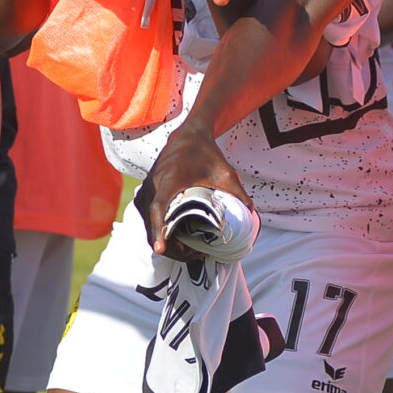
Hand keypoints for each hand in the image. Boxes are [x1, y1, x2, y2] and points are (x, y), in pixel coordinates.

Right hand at [141, 131, 251, 258]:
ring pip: (150, 228)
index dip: (159, 230)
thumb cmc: (205, 154)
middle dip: (173, 247)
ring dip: (167, 243)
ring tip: (192, 251)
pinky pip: (149, 223)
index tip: (160, 249)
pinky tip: (180, 241)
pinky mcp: (143, 199)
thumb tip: (250, 212)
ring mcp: (144, 195)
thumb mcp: (225, 171)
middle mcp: (152, 188)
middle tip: (197, 255)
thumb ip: (237, 191)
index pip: (158, 208)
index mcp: (169, 180)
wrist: (185, 138)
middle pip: (154, 227)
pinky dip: (162, 235)